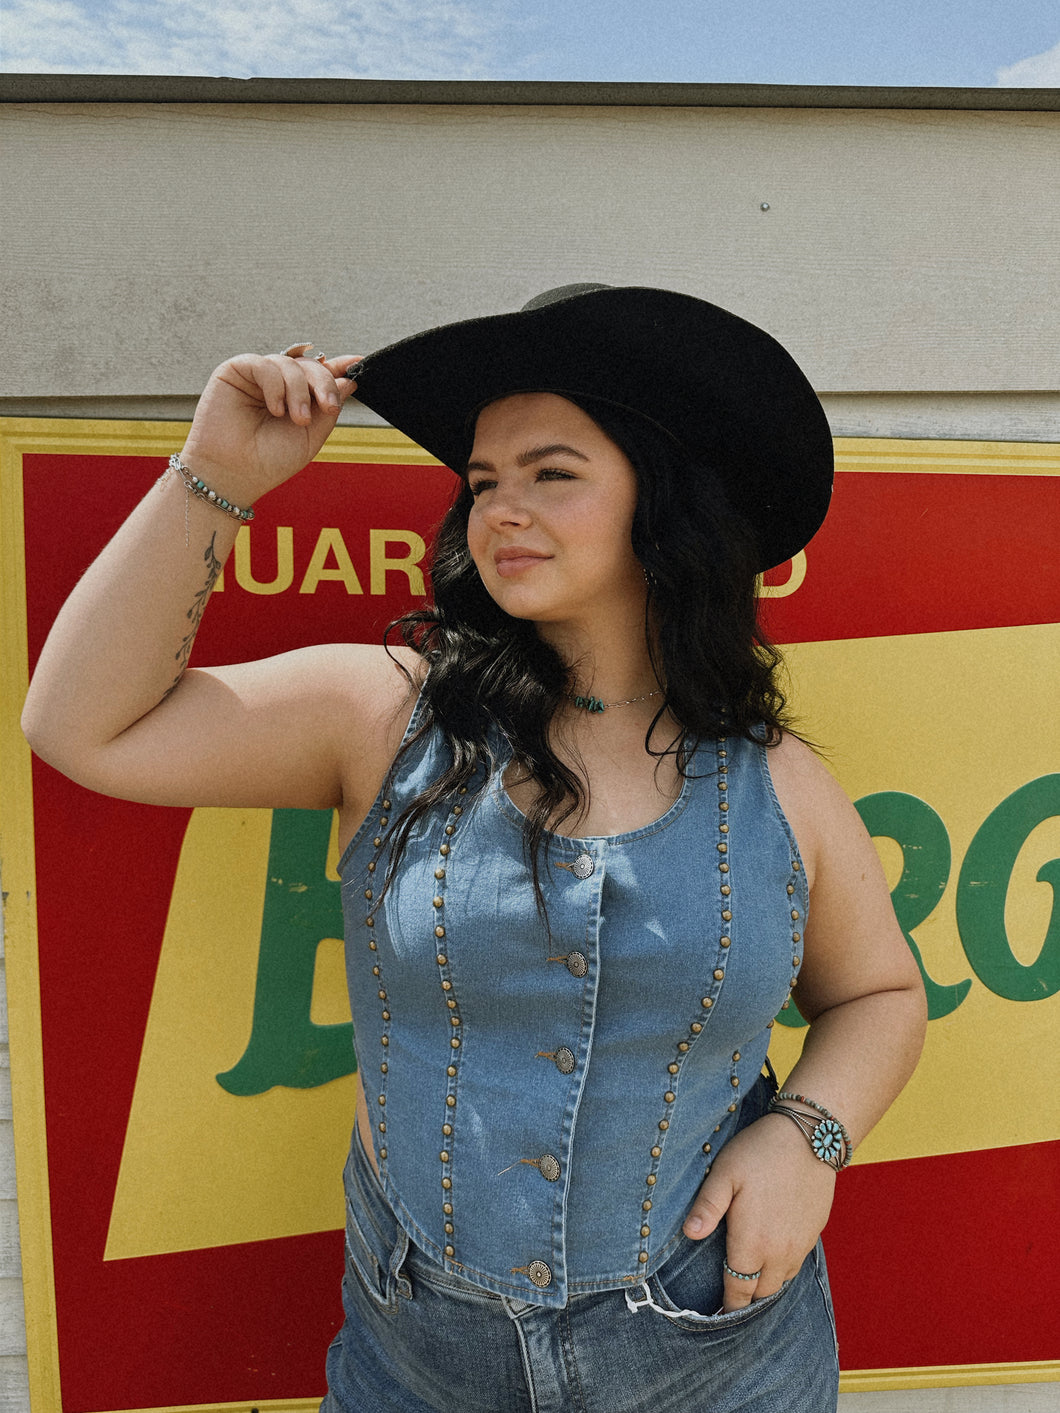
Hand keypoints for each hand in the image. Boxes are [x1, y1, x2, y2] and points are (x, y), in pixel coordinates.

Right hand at [180, 349, 362, 503]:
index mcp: (296, 399)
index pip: (319, 376)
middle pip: (309, 365)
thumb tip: (349, 381)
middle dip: (324, 383)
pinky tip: (275, 408)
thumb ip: (328, 409)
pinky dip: (276, 384)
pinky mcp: (235, 371)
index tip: (357, 363)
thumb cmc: (269, 461)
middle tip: (328, 408)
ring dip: (299, 390)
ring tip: (297, 419)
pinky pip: (264, 363)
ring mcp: (256, 377)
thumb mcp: (310, 437)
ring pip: (290, 363)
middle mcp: (277, 385)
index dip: (338, 367)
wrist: (235, 474)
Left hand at [682, 1112, 835, 1311]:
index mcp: (752, 1243)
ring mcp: (800, 1245)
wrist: (811, 1139)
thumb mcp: (724, 1173)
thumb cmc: (760, 1152)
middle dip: (745, 1297)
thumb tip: (689, 1235)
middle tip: (731, 1296)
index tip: (717, 1312)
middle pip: (761, 1293)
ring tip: (750, 1281)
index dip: (727, 1304)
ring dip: (765, 1285)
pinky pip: (797, 1265)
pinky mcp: (814, 1234)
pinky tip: (772, 1256)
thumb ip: (707, 1207)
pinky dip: (782, 1269)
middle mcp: (779, 1252)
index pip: (737, 1289)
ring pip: (781, 1282)